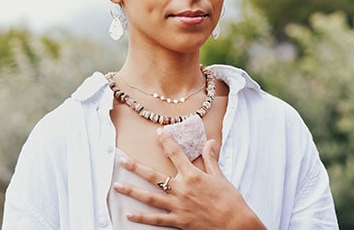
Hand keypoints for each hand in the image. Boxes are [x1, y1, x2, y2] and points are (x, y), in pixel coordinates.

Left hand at [113, 130, 266, 229]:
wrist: (236, 224)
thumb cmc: (230, 200)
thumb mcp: (220, 177)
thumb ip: (211, 159)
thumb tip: (211, 142)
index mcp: (193, 175)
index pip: (176, 153)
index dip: (166, 141)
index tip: (158, 132)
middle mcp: (182, 189)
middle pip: (154, 176)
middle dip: (136, 167)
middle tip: (122, 160)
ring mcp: (178, 206)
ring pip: (150, 197)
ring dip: (132, 191)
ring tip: (117, 186)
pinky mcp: (179, 221)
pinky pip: (156, 219)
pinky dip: (142, 218)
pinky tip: (129, 214)